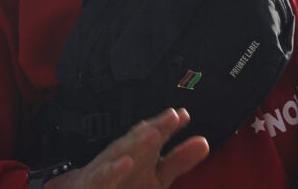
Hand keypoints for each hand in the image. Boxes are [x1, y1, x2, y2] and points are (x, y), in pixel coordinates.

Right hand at [46, 108, 208, 187]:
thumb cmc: (124, 182)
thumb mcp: (156, 175)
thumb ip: (179, 160)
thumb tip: (204, 142)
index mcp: (140, 152)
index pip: (154, 135)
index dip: (168, 125)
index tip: (184, 116)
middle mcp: (123, 155)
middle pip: (139, 139)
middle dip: (156, 126)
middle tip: (173, 116)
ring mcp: (106, 168)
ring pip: (120, 153)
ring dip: (136, 142)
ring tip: (153, 133)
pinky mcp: (92, 183)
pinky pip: (101, 177)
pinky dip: (111, 170)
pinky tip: (124, 163)